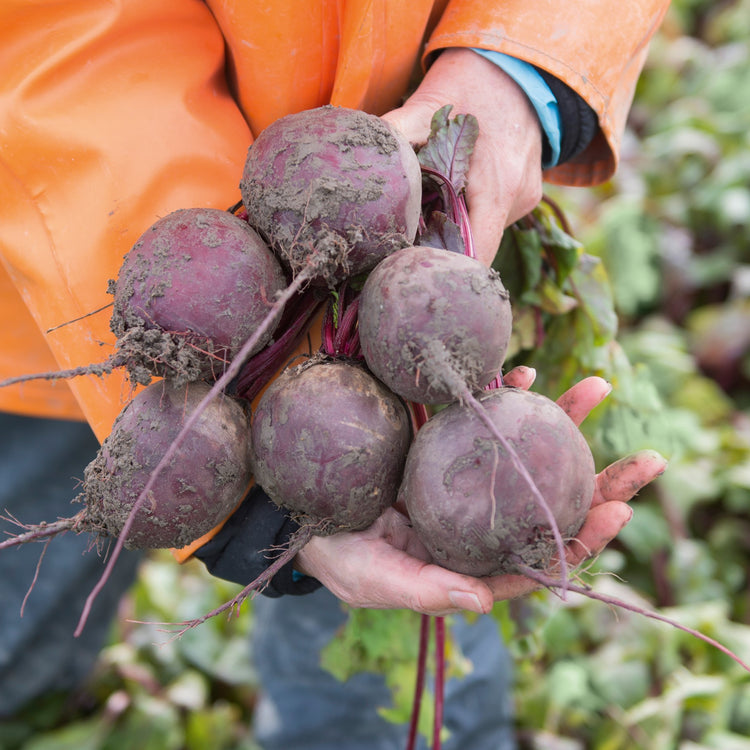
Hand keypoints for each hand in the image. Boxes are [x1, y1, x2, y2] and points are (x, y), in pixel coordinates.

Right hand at [293, 367, 666, 614]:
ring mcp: (465, 478)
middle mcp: (477, 520)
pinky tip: (524, 372)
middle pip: (548, 504)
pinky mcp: (443, 442)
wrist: (299, 506)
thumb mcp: (371, 579)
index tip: (616, 512)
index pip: (536, 558)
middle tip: (649, 458)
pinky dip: (504, 395)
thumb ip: (424, 591)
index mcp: (468, 560)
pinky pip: (482, 418)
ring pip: (524, 453)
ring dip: (563, 423)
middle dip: (599, 483)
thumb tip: (484, 601)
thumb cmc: (334, 554)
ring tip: (596, 386)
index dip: (579, 541)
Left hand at [381, 47, 543, 267]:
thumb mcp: (429, 104)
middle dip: (441, 247)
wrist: (521, 64)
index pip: (477, 257)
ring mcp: (526, 199)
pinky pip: (492, 215)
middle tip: (406, 238)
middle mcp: (518, 200)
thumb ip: (396, 133)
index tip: (412, 266)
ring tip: (429, 204)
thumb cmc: (474, 81)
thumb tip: (359, 160)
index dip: (444, 267)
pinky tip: (453, 190)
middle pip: (475, 248)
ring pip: (483, 232)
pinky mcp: (526, 194)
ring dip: (454, 225)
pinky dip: (469, 210)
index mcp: (499, 188)